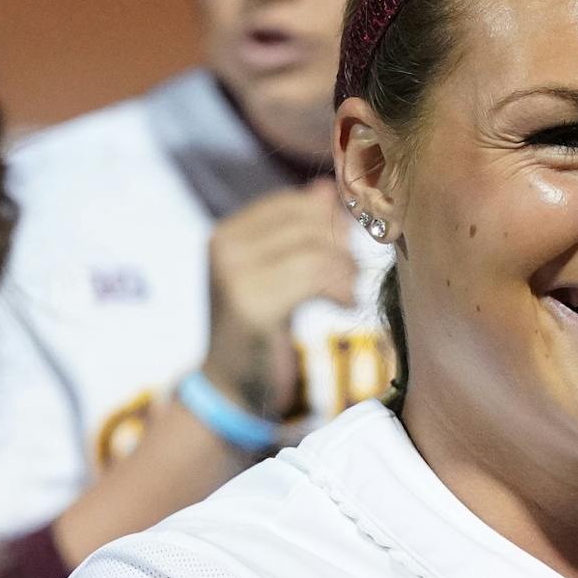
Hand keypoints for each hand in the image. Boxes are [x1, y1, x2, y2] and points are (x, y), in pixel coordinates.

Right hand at [198, 179, 360, 419]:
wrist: (231, 389)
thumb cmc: (262, 331)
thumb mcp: (277, 273)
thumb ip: (297, 232)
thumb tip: (324, 187)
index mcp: (227, 233)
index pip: (296, 203)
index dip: (333, 222)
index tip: (348, 252)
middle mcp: (224, 246)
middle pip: (311, 222)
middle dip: (343, 246)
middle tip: (353, 277)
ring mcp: (234, 275)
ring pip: (318, 249)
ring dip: (347, 271)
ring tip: (348, 293)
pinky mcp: (253, 305)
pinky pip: (318, 276)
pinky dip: (343, 289)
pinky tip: (345, 306)